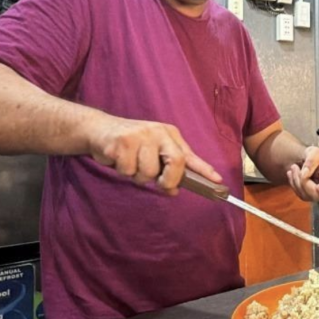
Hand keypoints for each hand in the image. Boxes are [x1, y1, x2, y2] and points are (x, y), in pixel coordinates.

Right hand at [87, 115, 221, 194]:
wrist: (99, 129)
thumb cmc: (130, 143)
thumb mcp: (153, 150)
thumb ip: (167, 168)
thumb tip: (175, 190)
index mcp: (169, 134)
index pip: (190, 155)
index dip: (205, 169)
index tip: (218, 180)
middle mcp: (158, 132)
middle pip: (175, 163)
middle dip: (167, 180)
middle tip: (156, 181)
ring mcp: (141, 135)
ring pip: (148, 172)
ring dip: (137, 174)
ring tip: (130, 162)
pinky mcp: (123, 142)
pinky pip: (128, 169)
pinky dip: (122, 170)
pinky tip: (119, 158)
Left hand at [287, 146, 318, 201]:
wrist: (309, 158)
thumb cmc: (317, 155)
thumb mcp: (316, 152)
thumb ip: (312, 161)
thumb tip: (305, 173)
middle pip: (315, 195)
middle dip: (304, 182)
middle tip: (295, 167)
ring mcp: (316, 195)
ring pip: (304, 194)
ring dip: (296, 180)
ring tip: (294, 166)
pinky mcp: (306, 195)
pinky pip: (298, 192)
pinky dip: (292, 182)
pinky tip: (291, 173)